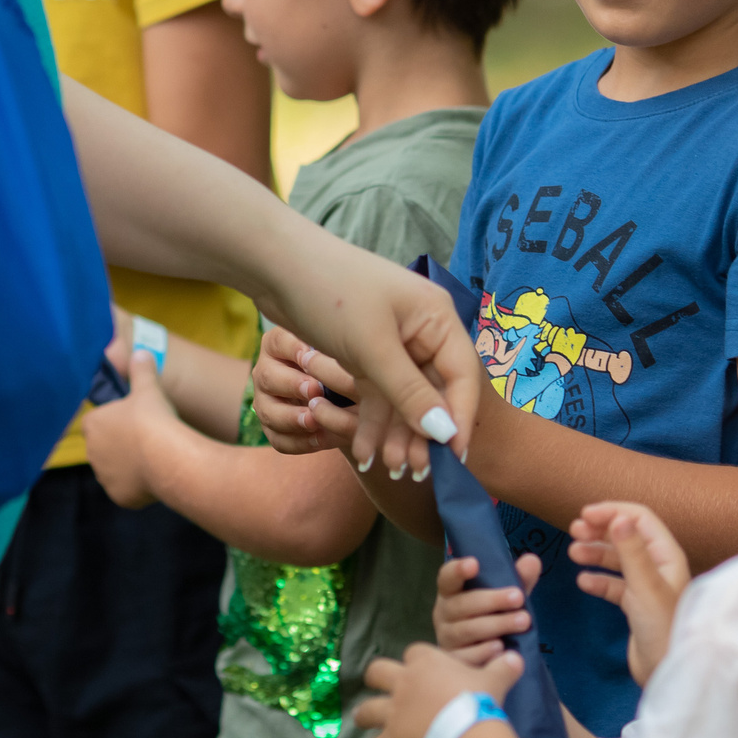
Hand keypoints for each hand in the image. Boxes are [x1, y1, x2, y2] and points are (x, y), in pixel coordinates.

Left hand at [82, 350, 176, 508]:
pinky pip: (127, 490)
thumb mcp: (148, 388)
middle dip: (120, 444)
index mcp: (92, 424)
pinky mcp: (119, 497)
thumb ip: (142, 369)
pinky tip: (155, 477)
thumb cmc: (152, 418)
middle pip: (106, 447)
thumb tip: (141, 351)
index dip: (116, 421)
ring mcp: (104, 477)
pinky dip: (138, 486)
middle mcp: (91, 453)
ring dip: (128, 465)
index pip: (98, 421)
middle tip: (146, 438)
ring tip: (153, 458)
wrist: (167, 457)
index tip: (135, 420)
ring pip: (115, 470)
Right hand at [248, 325, 357, 455]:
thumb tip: (343, 353)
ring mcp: (265, 401)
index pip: (278, 342)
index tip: (310, 355)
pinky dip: (298, 441)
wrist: (349, 398)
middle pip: (267, 377)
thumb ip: (337, 352)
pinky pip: (278, 439)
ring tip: (314, 421)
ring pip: (268, 411)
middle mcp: (267, 371)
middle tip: (315, 390)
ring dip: (291, 418)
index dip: (292, 349)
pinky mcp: (273, 428)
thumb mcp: (341, 354)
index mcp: (279, 345)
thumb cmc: (345, 365)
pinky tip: (319, 440)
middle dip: (291, 385)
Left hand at [263, 248, 477, 478]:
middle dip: (423, 434)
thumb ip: (410, 393)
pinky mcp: (365, 351)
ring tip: (387, 469)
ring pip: (403, 398)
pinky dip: (370, 419)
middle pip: (434, 391)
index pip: (461, 376)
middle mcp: (421, 329)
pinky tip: (362, 451)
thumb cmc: (330, 293)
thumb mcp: (372, 348)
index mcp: (436, 317)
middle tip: (414, 473)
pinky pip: (377, 393)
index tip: (455, 459)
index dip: (460, 418)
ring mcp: (393, 341)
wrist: (275, 264)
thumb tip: (447, 433)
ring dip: (395, 433)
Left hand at [353, 643, 524, 737]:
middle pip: (377, 671)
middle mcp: (404, 683)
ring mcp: (394, 711)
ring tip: (362, 721)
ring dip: (364, 715)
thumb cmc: (479, 700)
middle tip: (381, 686)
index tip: (422, 670)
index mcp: (426, 663)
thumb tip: (517, 658)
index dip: (416, 660)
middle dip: (377, 678)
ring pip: (367, 709)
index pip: (414, 652)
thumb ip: (503, 667)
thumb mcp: (495, 679)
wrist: (466, 730)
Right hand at [433, 552, 541, 663]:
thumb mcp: (505, 596)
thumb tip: (533, 561)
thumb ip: (517, 579)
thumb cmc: (490, 617)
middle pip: (463, 604)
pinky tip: (503, 650)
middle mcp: (444, 613)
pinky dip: (485, 653)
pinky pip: (467, 657)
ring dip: (496, 625)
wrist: (482, 655)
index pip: (447, 577)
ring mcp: (447, 638)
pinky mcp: (454, 661)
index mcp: (451, 592)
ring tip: (522, 622)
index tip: (474, 563)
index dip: (458, 569)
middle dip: (493, 600)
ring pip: (467, 630)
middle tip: (519, 598)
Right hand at [570, 501, 690, 684]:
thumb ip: (632, 552)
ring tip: (573, 554)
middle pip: (626, 536)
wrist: (667, 673)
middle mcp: (658, 568)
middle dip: (599, 530)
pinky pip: (613, 585)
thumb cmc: (663, 630)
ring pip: (617, 559)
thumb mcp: (646, 587)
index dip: (612, 512)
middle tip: (573, 531)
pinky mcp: (636, 606)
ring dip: (595, 553)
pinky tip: (584, 582)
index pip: (639, 519)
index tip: (584, 515)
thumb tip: (618, 517)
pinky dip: (598, 580)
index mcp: (667, 556)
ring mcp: (646, 587)